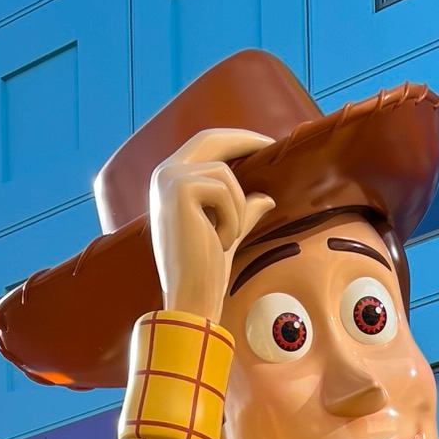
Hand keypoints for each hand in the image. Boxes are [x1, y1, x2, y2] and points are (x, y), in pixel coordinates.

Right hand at [150, 129, 276, 322]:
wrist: (189, 299)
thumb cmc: (203, 273)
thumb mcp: (227, 234)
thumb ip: (242, 212)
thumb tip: (267, 198)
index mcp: (170, 183)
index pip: (204, 145)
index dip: (235, 140)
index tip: (264, 143)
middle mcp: (164, 174)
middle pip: (211, 139)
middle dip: (244, 140)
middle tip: (273, 145)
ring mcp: (169, 179)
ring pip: (226, 175)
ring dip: (237, 211)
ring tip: (224, 240)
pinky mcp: (180, 188)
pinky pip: (225, 192)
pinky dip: (232, 220)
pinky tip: (218, 242)